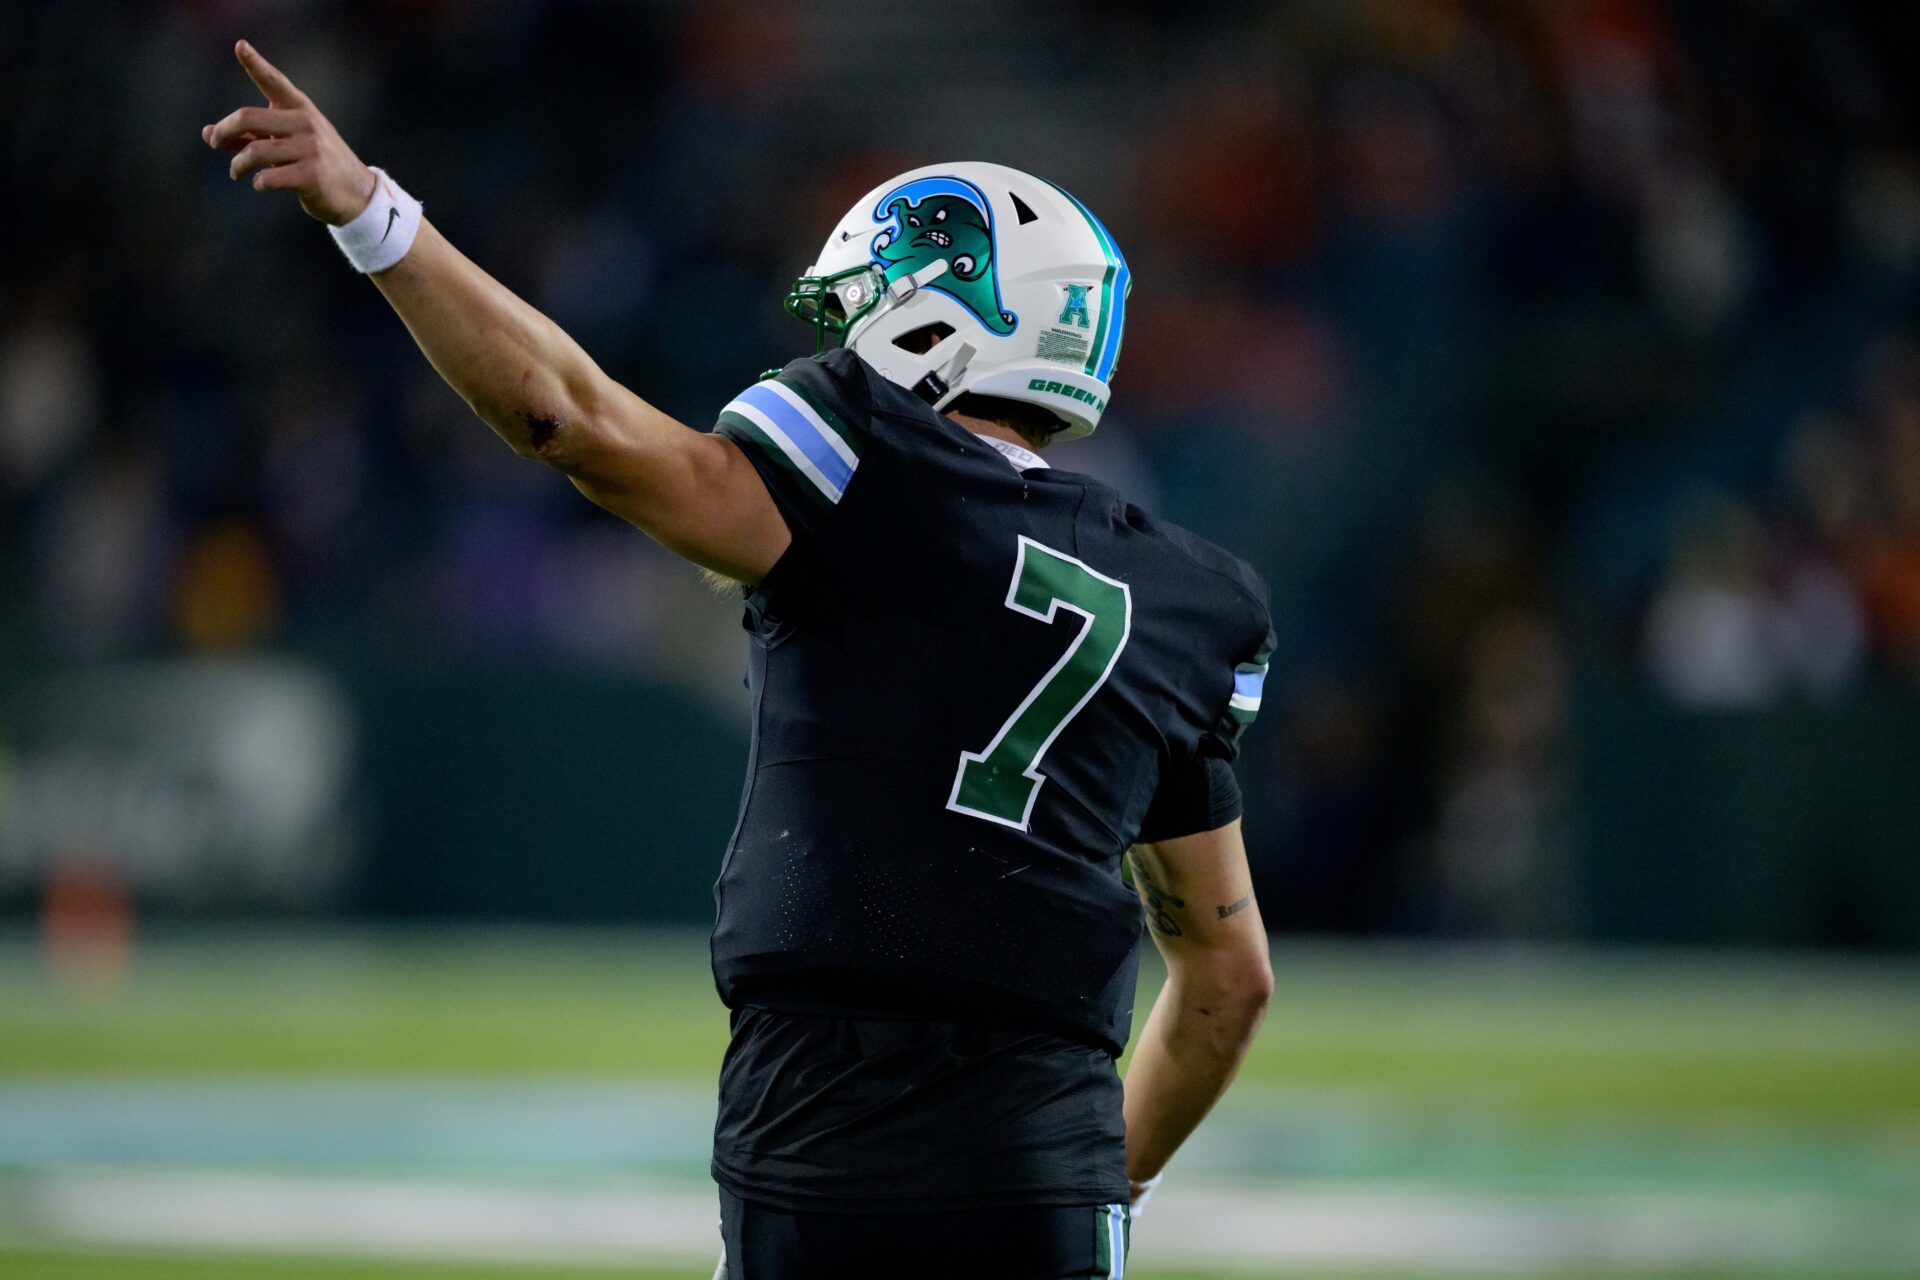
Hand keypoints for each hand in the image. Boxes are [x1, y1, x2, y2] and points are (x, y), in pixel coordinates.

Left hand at [201, 40, 375, 225]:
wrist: (356, 193)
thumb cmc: (314, 163)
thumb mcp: (286, 144)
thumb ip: (250, 137)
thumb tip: (208, 134)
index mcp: (300, 108)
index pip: (274, 81)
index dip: (255, 63)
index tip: (240, 45)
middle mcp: (305, 123)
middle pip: (248, 117)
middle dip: (224, 131)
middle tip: (214, 142)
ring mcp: (310, 148)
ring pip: (255, 151)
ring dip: (238, 164)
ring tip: (236, 172)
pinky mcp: (312, 175)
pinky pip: (269, 177)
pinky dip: (258, 182)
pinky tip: (260, 184)